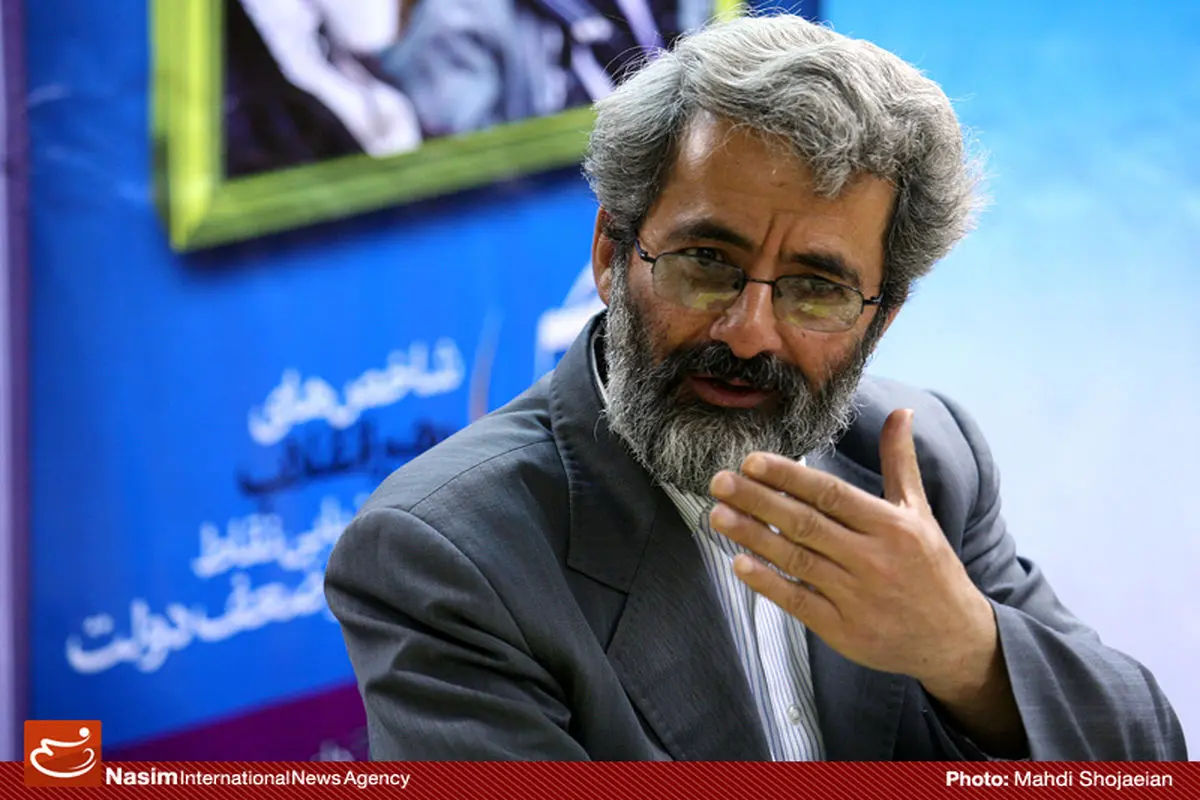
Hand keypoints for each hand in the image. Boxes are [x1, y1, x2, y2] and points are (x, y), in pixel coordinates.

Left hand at [708, 409, 997, 700]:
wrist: (954, 640)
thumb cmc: (931, 568)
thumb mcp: (920, 512)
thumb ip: (899, 462)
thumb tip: (899, 411)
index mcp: (891, 526)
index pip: (831, 494)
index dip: (789, 476)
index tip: (751, 461)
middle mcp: (873, 559)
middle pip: (806, 524)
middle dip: (758, 500)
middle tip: (718, 481)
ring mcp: (857, 597)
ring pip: (797, 560)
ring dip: (753, 536)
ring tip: (717, 515)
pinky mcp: (844, 630)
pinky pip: (799, 602)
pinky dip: (768, 583)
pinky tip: (739, 563)